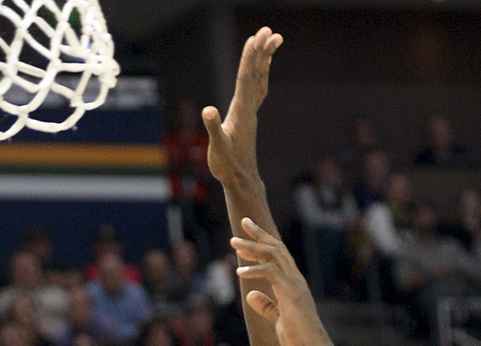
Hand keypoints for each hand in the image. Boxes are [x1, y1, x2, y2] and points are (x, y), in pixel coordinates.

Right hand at [202, 28, 280, 187]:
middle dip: (262, 51)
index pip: (245, 80)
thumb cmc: (227, 165)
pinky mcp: (249, 116)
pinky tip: (263, 66)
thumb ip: (213, 128)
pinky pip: (258, 88)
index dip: (249, 59)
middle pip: (258, 74)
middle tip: (269, 30)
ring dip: (265, 58)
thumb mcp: (217, 148)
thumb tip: (208, 111)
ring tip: (272, 38)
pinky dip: (261, 73)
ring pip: (261, 79)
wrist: (241, 180)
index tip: (254, 39)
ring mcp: (251, 112)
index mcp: (241, 112)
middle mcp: (249, 108)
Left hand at [230, 217, 323, 345]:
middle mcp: (296, 279)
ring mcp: (294, 284)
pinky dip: (254, 270)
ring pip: (273, 255)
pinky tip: (240, 272)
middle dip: (258, 234)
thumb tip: (251, 294)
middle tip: (242, 222)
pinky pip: (271, 272)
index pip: (278, 256)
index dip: (262, 242)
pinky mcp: (290, 293)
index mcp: (293, 284)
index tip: (247, 234)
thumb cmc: (298, 340)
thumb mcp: (278, 320)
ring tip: (234, 243)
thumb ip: (267, 306)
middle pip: (276, 248)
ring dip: (252, 247)